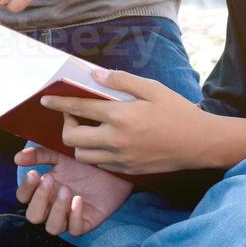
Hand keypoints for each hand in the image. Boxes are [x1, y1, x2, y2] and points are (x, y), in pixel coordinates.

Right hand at [14, 146, 134, 236]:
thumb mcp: (60, 153)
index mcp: (45, 190)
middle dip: (39, 200)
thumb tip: (17, 158)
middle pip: (34, 216)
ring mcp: (70, 215)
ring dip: (56, 210)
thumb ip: (39, 154)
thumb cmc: (85, 161)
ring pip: (53, 227)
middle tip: (49, 180)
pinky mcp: (88, 221)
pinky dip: (74, 216)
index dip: (25, 189)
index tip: (34, 174)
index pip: (24, 198)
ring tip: (67, 190)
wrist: (113, 164)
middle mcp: (54, 205)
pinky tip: (79, 200)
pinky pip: (75, 230)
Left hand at [41, 68, 211, 174]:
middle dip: (66, 126)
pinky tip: (104, 142)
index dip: (58, 103)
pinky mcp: (128, 170)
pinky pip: (100, 165)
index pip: (78, 109)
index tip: (45, 99)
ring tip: (88, 130)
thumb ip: (121, 81)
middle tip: (74, 116)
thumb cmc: (177, 111)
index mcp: (120, 116)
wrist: (200, 143)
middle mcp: (116, 140)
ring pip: (83, 156)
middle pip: (72, 138)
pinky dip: (95, 154)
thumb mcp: (152, 88)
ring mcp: (122, 159)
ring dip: (79, 143)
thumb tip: (96, 75)